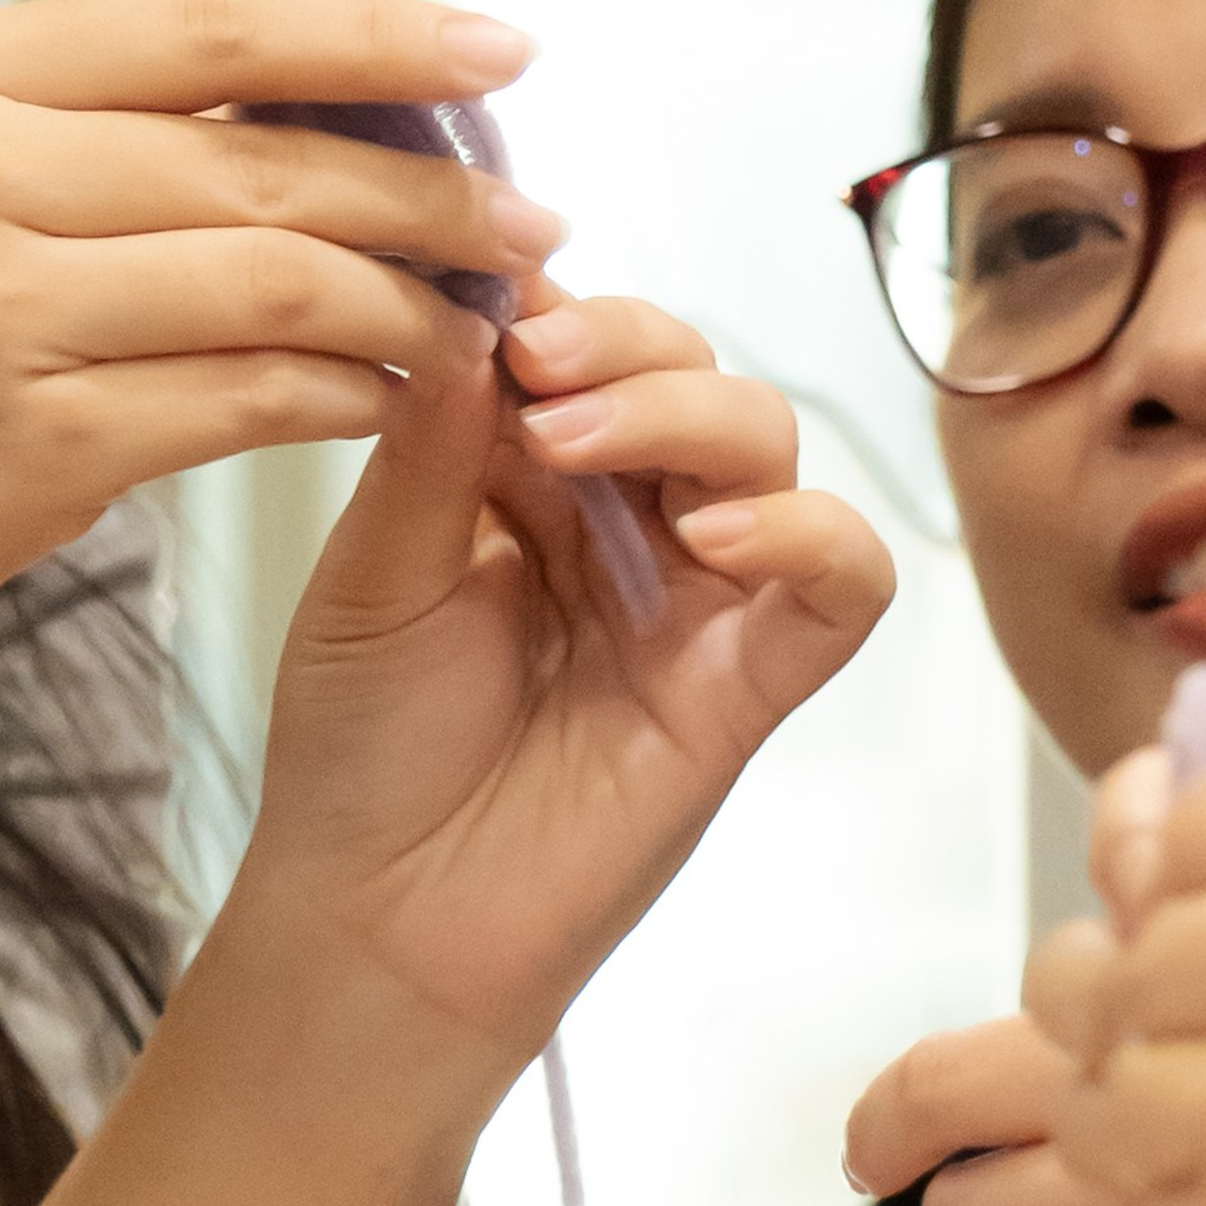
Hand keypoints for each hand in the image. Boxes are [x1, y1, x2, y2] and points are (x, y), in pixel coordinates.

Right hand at [0, 0, 548, 658]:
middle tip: (537, 219)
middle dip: (436, 195)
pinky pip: (248, 403)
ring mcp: (2, 308)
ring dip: (413, 306)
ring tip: (488, 319)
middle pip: (276, 166)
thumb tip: (346, 84)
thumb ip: (120, 120)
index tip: (508, 51)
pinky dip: (348, 397)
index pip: (227, 31)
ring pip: (283, 286)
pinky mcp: (38, 440)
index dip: (387, 36)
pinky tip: (398, 398)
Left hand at [221, 292, 892, 1068]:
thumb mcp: (372, 574)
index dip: (550, 300)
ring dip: (686, 413)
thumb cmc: (363, 757)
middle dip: (623, 343)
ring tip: (578, 443)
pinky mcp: (751, 679)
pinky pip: (842, 581)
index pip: (578, 340)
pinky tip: (715, 536)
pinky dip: (807, 533)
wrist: (382, 926)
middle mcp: (623, 519)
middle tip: (535, 363)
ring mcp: (697, 596)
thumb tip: (469, 301)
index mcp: (525, 475)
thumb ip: (432, 441)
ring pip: (762, 444)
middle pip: (687, 368)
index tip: (487, 280)